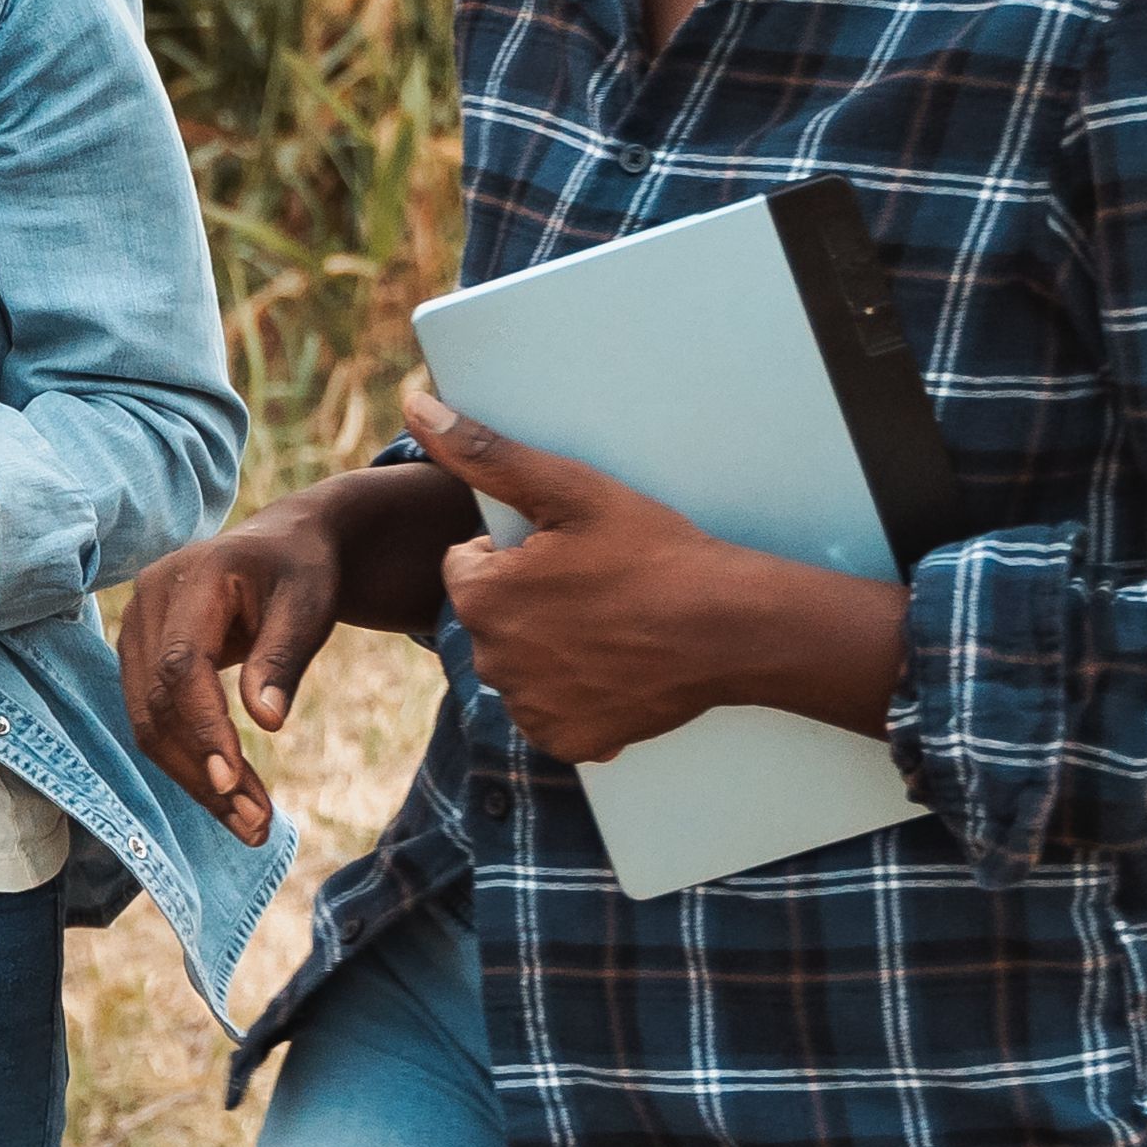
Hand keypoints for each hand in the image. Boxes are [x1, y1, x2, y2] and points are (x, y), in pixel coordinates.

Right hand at [118, 505, 351, 840]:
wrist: (280, 547)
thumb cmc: (300, 572)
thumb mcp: (309, 605)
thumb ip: (283, 658)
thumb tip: (266, 723)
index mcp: (193, 577)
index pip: (182, 665)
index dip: (203, 726)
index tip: (233, 782)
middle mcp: (148, 600)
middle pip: (157, 703)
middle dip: (202, 770)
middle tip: (255, 825)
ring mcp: (135, 628)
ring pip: (147, 721)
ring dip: (192, 778)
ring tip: (248, 823)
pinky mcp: (139, 656)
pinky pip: (152, 718)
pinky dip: (187, 761)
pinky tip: (227, 796)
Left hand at [403, 394, 907, 764]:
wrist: (732, 627)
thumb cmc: (653, 550)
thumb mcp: (569, 489)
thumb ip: (483, 452)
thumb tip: (413, 404)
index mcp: (482, 597)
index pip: (466, 566)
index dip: (513, 554)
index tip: (566, 550)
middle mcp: (492, 661)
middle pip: (489, 619)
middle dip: (524, 602)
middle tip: (592, 586)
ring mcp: (530, 708)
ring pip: (518, 666)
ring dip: (545, 648)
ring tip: (607, 624)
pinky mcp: (568, 742)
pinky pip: (549, 712)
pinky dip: (573, 694)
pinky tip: (614, 667)